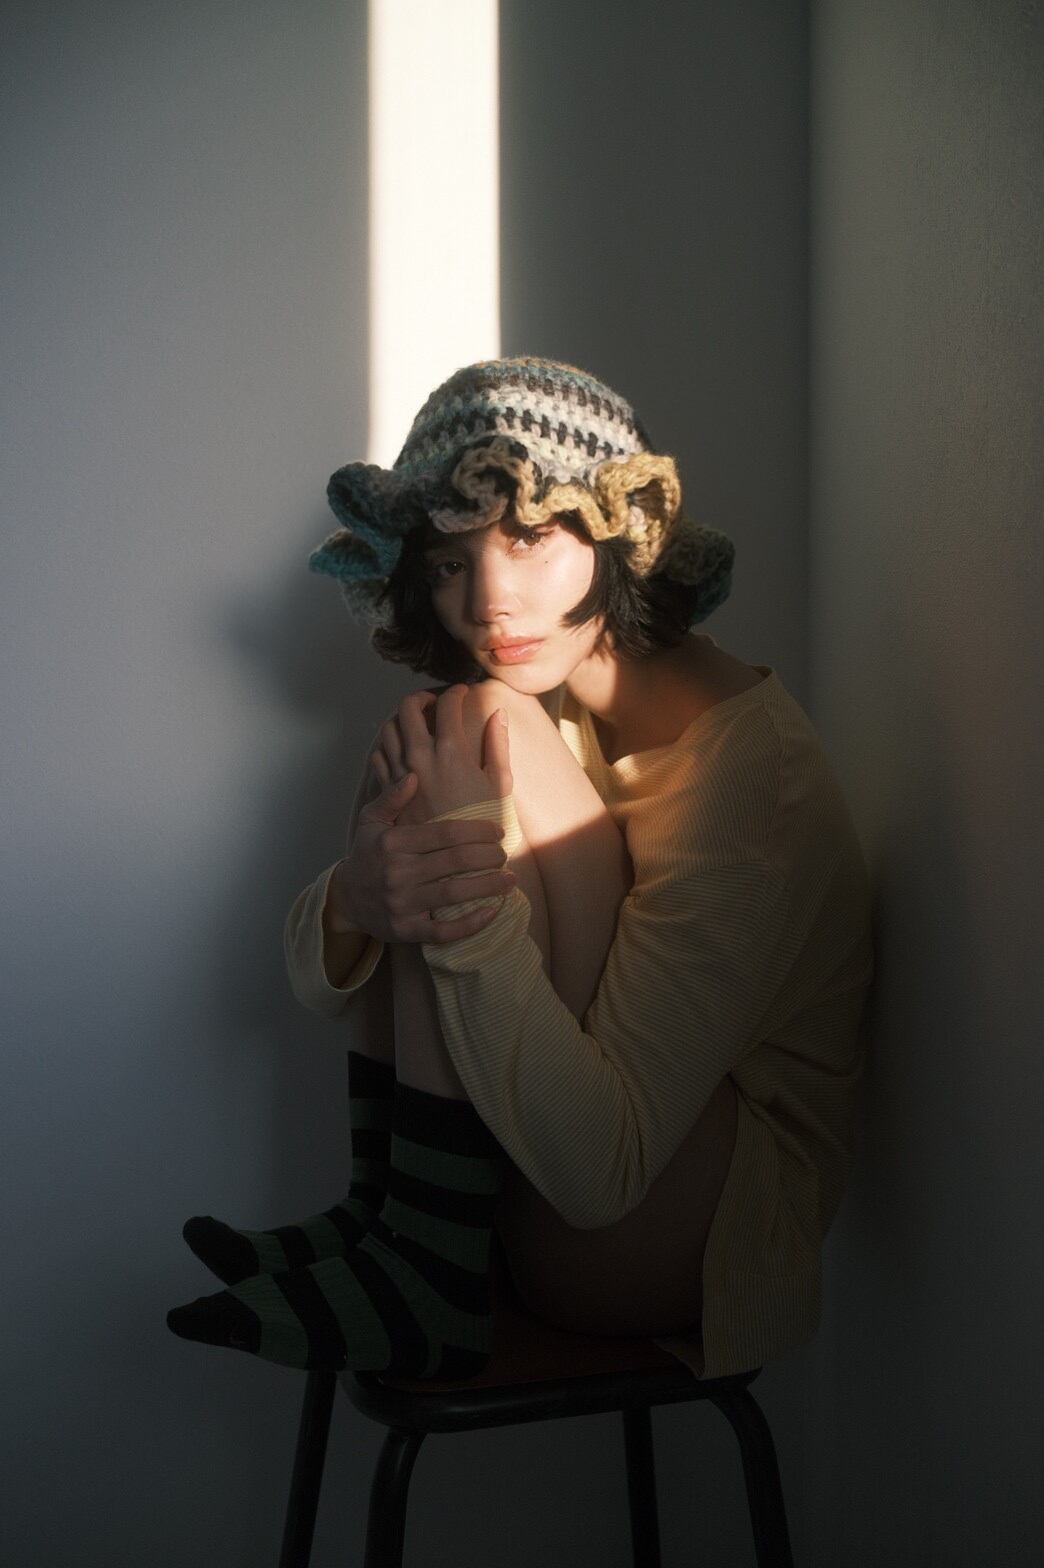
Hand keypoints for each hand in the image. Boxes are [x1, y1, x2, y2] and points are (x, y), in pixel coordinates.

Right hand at [328, 767, 516, 944]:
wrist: (345, 898)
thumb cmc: (366, 855)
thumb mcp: (371, 821)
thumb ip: (392, 797)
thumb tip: (414, 776)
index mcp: (393, 843)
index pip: (446, 832)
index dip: (478, 830)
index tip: (498, 831)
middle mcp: (398, 872)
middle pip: (456, 861)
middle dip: (489, 856)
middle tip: (504, 854)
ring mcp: (402, 903)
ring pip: (455, 893)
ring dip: (489, 886)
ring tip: (510, 879)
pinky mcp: (406, 930)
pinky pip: (444, 931)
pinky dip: (472, 924)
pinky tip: (493, 912)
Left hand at [370, 685, 511, 826]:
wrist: (456, 860)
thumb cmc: (483, 822)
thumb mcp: (499, 782)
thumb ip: (498, 744)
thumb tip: (499, 713)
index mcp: (450, 750)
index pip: (447, 703)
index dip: (457, 692)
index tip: (463, 692)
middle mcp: (420, 756)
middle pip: (408, 706)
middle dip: (422, 697)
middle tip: (435, 702)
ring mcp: (400, 773)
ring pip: (389, 728)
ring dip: (402, 719)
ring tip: (417, 723)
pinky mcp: (389, 791)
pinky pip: (378, 756)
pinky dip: (389, 746)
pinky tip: (402, 749)